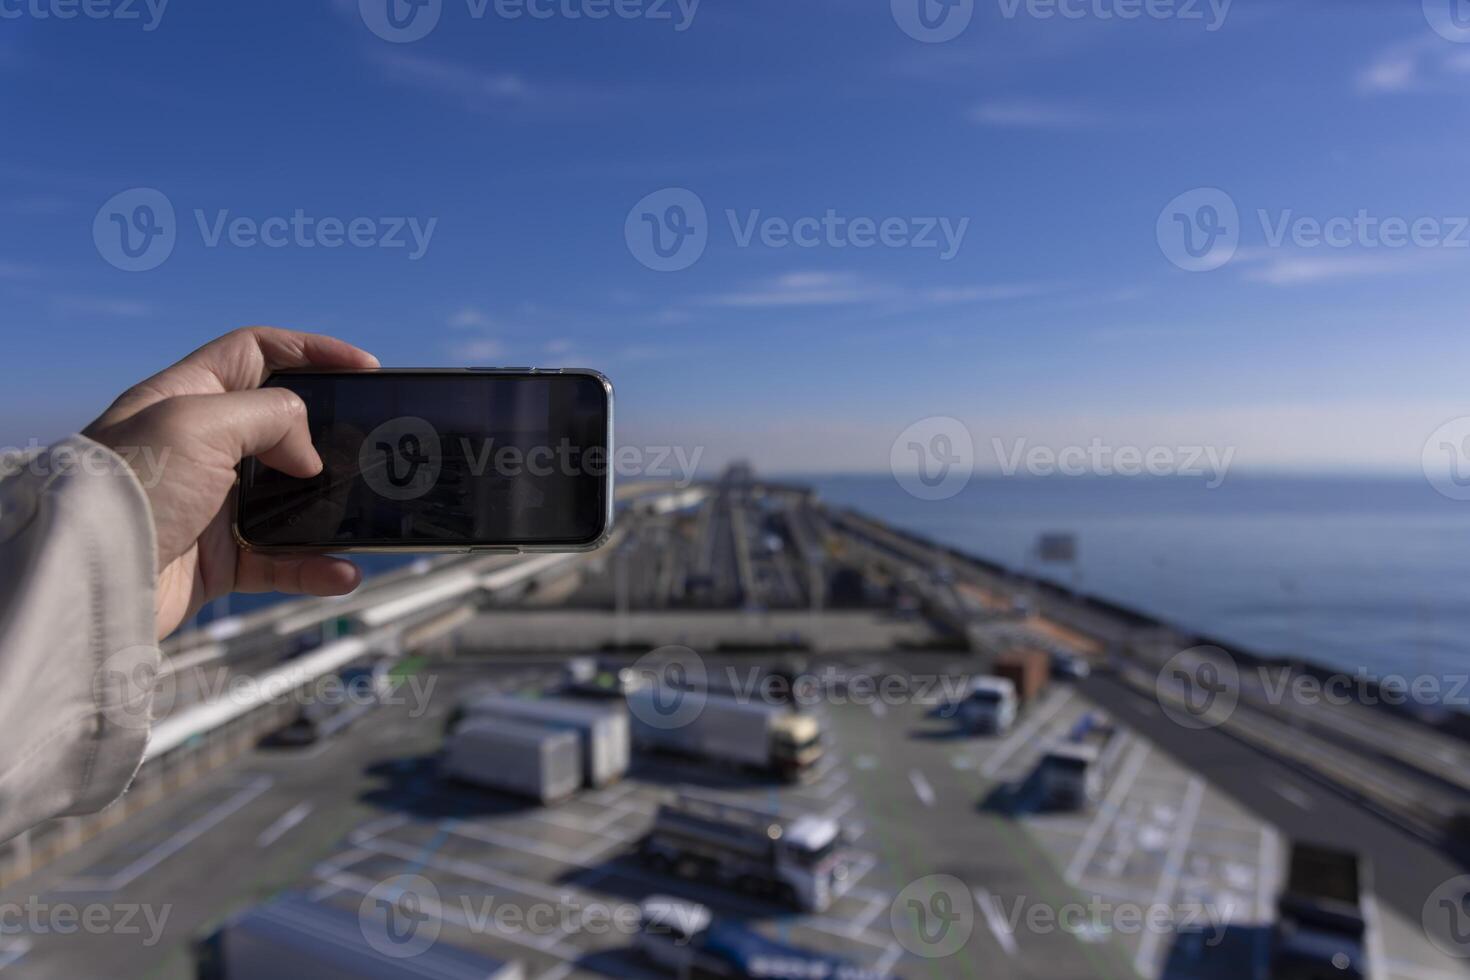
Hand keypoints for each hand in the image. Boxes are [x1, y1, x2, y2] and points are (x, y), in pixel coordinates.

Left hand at [84, 327, 380, 638]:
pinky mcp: (218, 558)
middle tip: (369, 440)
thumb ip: (271, 417)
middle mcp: (199, 446)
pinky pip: (282, 559)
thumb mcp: (201, 422)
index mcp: (186, 396)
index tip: (363, 366)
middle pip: (282, 425)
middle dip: (331, 434)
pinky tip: (342, 572)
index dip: (310, 351)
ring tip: (362, 515)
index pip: (256, 353)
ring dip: (329, 510)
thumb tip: (310, 456)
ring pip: (290, 498)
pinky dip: (315, 567)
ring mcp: (211, 503)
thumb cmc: (132, 487)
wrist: (90, 579)